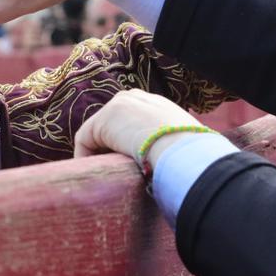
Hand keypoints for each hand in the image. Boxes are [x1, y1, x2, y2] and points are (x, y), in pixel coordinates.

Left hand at [73, 89, 201, 164]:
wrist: (182, 148)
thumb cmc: (191, 153)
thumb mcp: (184, 144)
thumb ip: (171, 147)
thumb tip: (173, 168)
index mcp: (156, 103)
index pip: (132, 119)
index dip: (125, 142)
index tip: (125, 164)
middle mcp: (135, 98)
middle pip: (111, 123)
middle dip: (108, 147)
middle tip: (109, 171)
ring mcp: (118, 105)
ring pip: (98, 133)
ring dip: (97, 154)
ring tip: (100, 176)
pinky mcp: (103, 120)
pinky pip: (85, 140)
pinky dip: (84, 158)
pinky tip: (91, 175)